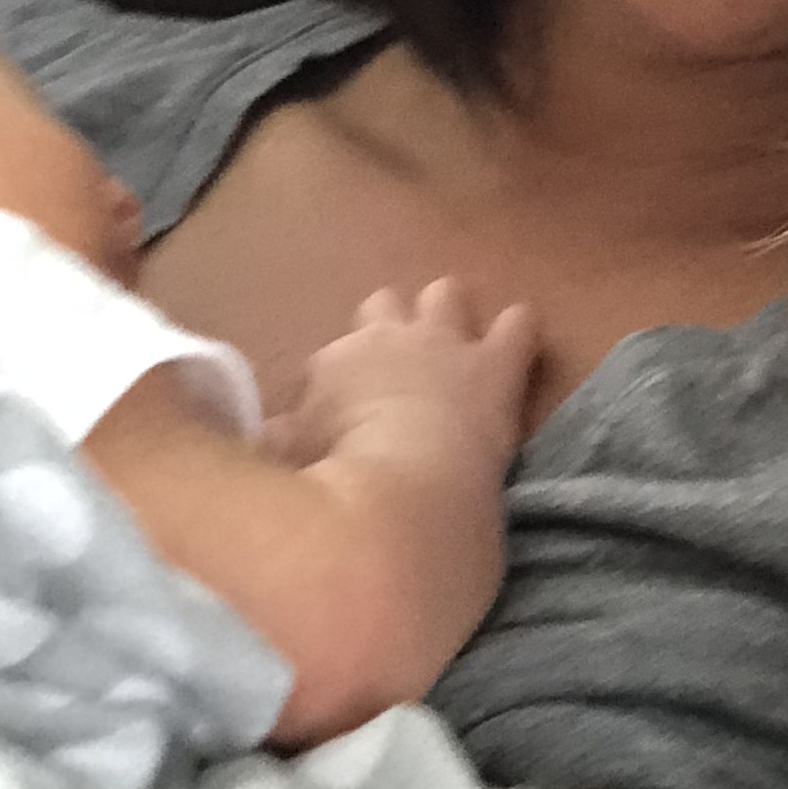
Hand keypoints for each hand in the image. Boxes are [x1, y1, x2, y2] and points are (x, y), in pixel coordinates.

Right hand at [262, 279, 534, 490]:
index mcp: (333, 366)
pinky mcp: (495, 362)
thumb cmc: (336, 485)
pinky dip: (517, 331)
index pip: (329, 361)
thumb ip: (278, 444)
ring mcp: (443, 343)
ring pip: (444, 294)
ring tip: (457, 334)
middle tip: (400, 356)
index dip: (339, 382)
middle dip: (391, 322)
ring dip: (449, 312)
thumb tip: (267, 436)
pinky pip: (516, 324)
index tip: (343, 410)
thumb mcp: (287, 465)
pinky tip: (520, 337)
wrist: (401, 494)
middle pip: (383, 304)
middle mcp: (385, 339)